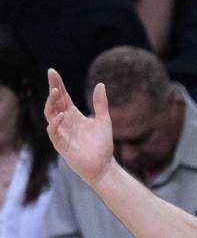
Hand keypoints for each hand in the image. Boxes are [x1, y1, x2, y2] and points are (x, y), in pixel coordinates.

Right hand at [44, 70, 114, 186]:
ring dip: (51, 103)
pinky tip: (62, 115)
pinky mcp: (60, 144)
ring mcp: (61, 132)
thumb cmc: (103, 145)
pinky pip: (53, 132)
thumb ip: (100, 103)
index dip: (57, 84)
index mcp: (73, 115)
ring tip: (55, 92)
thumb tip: (100, 84)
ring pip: (50, 114)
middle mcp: (65, 122)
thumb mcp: (104, 120)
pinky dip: (55, 123)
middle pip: (54, 102)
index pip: (62, 96)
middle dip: (52, 88)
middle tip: (51, 75)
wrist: (104, 166)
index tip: (53, 72)